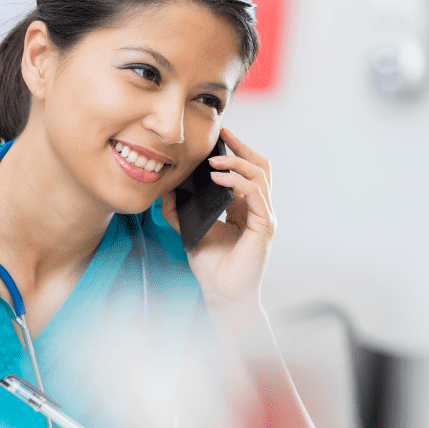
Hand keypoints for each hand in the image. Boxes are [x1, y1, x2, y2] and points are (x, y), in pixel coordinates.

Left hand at [159, 127, 275, 309]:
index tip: (220, 136)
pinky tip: (218, 177)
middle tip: (224, 134)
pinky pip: (255, 194)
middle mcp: (259, 209)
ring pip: (260, 176)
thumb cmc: (211, 266)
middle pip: (261, 167)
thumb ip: (179, 211)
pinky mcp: (263, 226)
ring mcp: (264, 216)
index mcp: (245, 208)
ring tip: (213, 159)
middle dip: (243, 148)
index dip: (237, 152)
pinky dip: (237, 181)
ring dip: (237, 162)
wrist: (221, 293)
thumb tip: (164, 190)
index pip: (248, 171)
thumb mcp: (190, 230)